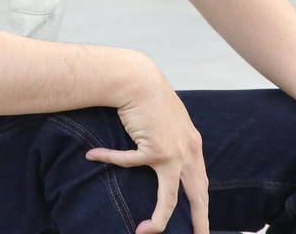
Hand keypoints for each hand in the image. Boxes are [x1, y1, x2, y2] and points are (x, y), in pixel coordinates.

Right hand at [84, 60, 208, 233]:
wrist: (138, 77)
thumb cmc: (147, 94)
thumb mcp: (167, 119)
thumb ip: (170, 137)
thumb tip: (159, 153)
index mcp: (193, 144)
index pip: (201, 180)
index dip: (201, 203)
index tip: (200, 221)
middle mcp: (189, 151)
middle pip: (197, 195)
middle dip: (200, 221)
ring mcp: (173, 153)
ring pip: (169, 198)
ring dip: (158, 220)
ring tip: (145, 232)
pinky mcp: (154, 151)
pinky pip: (129, 164)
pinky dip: (109, 159)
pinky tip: (94, 156)